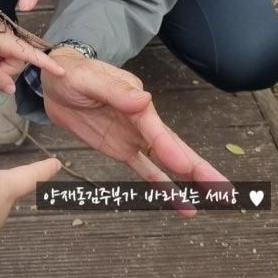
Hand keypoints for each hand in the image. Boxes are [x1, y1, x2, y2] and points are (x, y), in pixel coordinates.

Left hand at [0, 13, 65, 93]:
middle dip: (4, 69)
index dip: (47, 64)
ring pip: (8, 61)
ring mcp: (3, 37)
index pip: (33, 55)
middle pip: (17, 63)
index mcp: (9, 41)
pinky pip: (1, 55)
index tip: (63, 71)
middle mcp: (10, 38)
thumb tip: (12, 90)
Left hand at [41, 49, 227, 216]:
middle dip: (197, 168)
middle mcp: (141, 119)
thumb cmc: (72, 72)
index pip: (154, 127)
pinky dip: (163, 187)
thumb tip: (143, 99)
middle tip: (224, 189)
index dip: (168, 147)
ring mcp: (133, 136)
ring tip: (215, 200)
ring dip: (189, 180)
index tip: (184, 167)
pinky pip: (145, 170)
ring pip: (166, 161)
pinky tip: (183, 204)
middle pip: (173, 146)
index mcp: (134, 98)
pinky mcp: (122, 148)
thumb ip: (113, 89)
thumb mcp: (88, 78)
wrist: (54, 80)